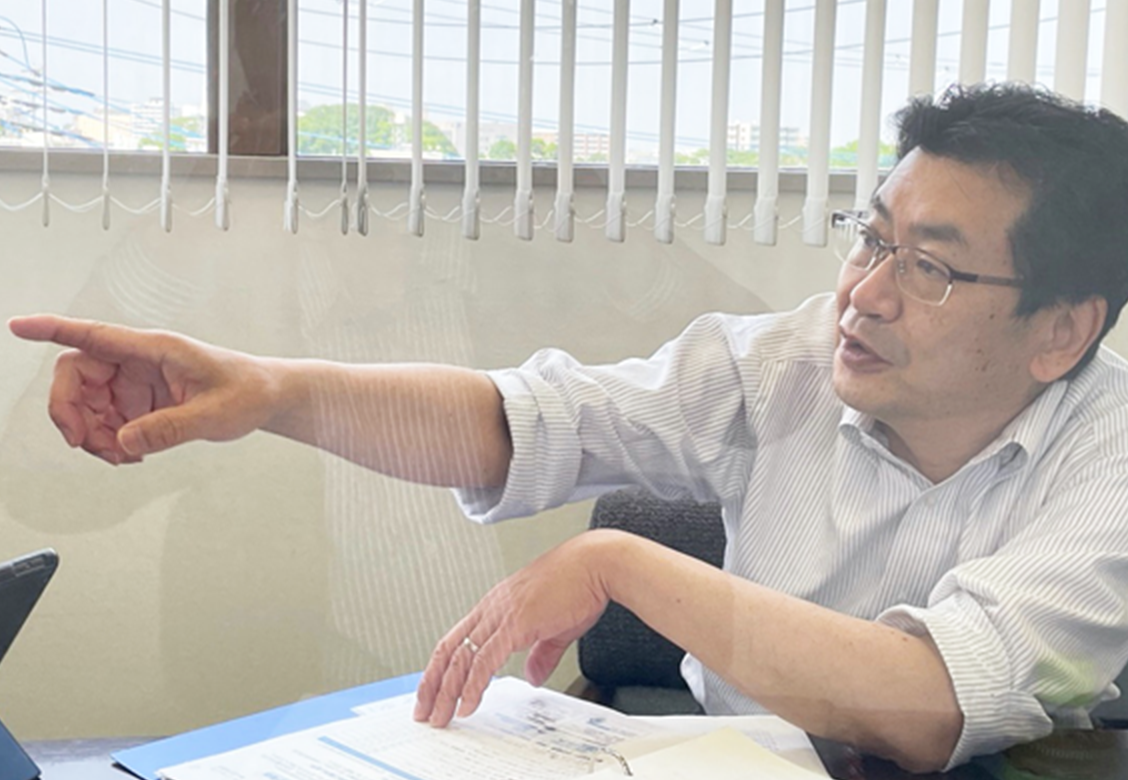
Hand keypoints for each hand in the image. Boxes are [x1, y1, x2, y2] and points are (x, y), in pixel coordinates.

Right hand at [9, 315, 277, 463]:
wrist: (267, 398)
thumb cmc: (248, 391)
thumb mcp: (213, 414)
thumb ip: (169, 429)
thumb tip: (125, 441)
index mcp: (155, 349)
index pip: (94, 335)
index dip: (52, 329)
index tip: (19, 325)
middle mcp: (140, 360)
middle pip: (77, 374)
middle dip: (71, 411)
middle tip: (86, 443)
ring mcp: (137, 381)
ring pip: (87, 401)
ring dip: (92, 432)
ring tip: (121, 456)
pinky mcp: (141, 400)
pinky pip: (106, 418)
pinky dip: (109, 440)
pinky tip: (130, 453)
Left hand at [413, 531, 621, 726]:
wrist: (595, 565)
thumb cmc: (579, 584)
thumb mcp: (555, 626)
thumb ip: (540, 653)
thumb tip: (533, 676)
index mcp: (497, 604)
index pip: (457, 639)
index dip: (441, 667)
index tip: (433, 689)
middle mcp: (492, 608)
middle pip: (449, 650)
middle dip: (432, 684)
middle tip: (423, 711)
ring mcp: (501, 614)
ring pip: (461, 658)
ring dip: (446, 691)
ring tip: (439, 716)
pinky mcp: (515, 624)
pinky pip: (484, 661)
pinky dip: (472, 686)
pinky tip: (467, 704)